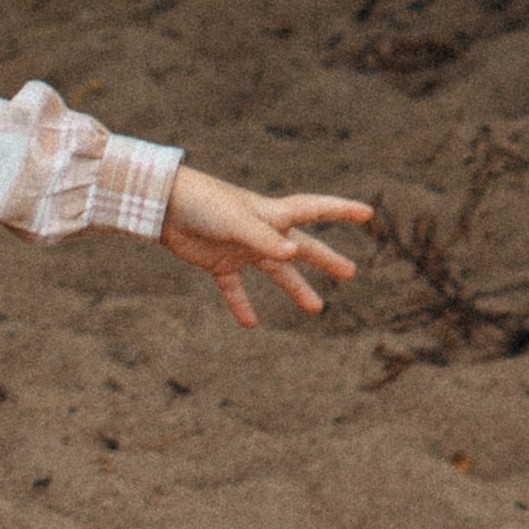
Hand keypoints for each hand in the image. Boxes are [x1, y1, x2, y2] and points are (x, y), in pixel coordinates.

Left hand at [160, 165, 372, 328]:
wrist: (161, 205)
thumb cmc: (202, 204)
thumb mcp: (237, 221)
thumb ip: (264, 238)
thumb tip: (293, 253)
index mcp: (271, 214)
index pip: (314, 209)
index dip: (341, 210)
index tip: (367, 213)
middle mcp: (261, 232)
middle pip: (301, 248)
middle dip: (325, 260)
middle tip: (350, 273)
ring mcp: (241, 248)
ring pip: (275, 271)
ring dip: (295, 288)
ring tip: (316, 309)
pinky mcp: (218, 262)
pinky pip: (234, 288)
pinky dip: (242, 305)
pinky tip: (251, 324)